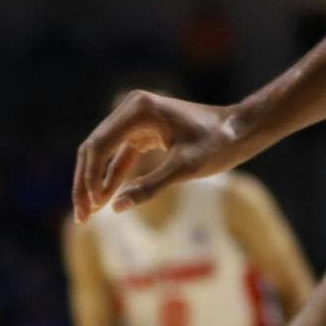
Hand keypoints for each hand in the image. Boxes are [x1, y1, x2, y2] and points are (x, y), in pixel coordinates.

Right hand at [73, 91, 247, 221]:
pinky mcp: (144, 131)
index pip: (98, 147)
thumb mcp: (186, 168)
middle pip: (94, 148)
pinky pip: (120, 155)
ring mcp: (137, 119)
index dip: (88, 180)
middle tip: (82, 217)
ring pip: (104, 153)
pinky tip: (106, 200)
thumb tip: (115, 208)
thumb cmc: (219, 144)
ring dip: (96, 182)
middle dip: (86, 183)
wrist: (243, 129)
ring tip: (89, 214)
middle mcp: (132, 109)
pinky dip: (113, 176)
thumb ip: (149, 187)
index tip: (87, 209)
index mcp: (138, 110)